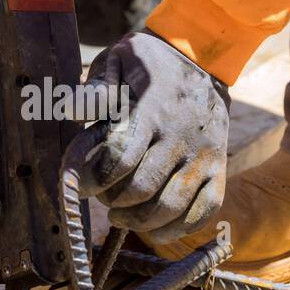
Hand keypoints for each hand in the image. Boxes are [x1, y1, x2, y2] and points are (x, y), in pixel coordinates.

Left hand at [79, 32, 228, 240]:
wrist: (201, 59)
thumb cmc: (149, 65)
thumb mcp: (119, 62)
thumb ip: (97, 89)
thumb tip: (70, 109)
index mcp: (153, 110)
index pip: (120, 157)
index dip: (93, 179)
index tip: (78, 185)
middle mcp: (181, 136)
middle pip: (143, 188)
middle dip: (114, 202)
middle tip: (101, 200)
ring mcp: (204, 155)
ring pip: (171, 205)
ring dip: (140, 221)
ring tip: (121, 217)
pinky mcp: (219, 168)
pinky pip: (205, 210)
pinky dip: (178, 228)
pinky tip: (155, 230)